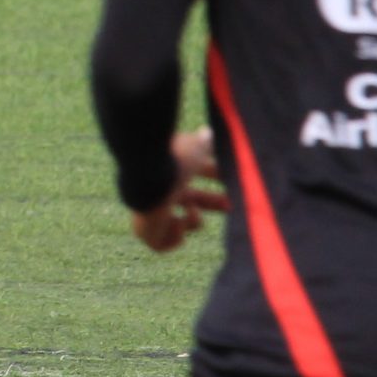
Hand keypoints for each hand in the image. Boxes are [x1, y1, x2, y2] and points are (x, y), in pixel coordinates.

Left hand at [131, 128, 229, 252]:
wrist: (147, 177)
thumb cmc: (174, 159)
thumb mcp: (196, 149)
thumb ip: (204, 143)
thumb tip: (208, 132)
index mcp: (173, 169)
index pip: (195, 174)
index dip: (214, 175)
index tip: (231, 177)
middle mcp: (162, 189)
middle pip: (191, 199)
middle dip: (212, 202)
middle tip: (231, 205)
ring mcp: (152, 209)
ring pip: (179, 223)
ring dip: (192, 220)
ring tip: (190, 210)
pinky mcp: (145, 230)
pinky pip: (162, 244)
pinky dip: (175, 237)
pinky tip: (176, 221)